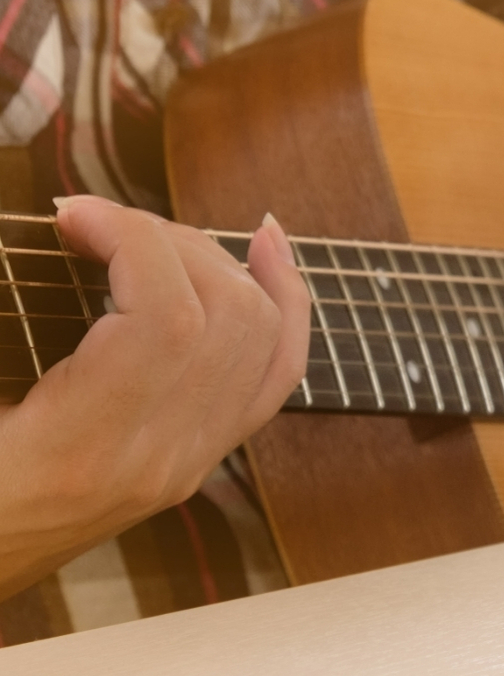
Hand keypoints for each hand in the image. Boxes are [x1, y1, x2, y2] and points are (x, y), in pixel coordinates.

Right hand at [0, 197, 309, 594]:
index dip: (131, 239)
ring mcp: (188, 461)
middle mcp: (157, 459)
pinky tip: (262, 247)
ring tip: (143, 233)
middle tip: (95, 221)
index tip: (69, 213)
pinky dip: (281, 302)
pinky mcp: (196, 458)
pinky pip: (273, 373)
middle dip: (170, 240)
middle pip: (226, 316)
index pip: (166, 318)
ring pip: (263, 337)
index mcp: (82, 449)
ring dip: (215, 260)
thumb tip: (50, 222)